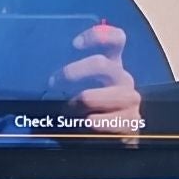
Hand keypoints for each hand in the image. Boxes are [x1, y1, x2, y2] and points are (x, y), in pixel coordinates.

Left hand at [50, 23, 142, 138]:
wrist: (112, 142)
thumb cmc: (90, 109)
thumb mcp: (79, 89)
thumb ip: (70, 78)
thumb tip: (47, 79)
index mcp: (113, 65)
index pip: (116, 39)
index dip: (98, 36)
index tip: (75, 44)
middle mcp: (124, 79)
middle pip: (100, 63)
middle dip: (72, 71)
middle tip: (53, 82)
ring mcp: (130, 100)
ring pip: (89, 96)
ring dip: (72, 106)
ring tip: (68, 115)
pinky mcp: (130, 123)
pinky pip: (94, 122)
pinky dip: (80, 126)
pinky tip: (80, 128)